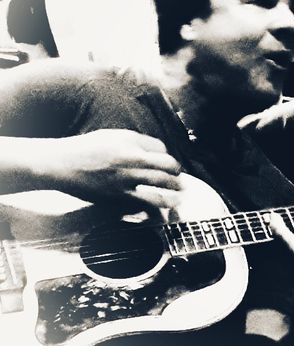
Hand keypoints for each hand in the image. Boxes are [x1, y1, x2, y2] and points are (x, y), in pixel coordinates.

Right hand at [42, 129, 181, 207]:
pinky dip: (157, 207)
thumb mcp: (113, 136)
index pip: (163, 150)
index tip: (169, 164)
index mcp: (131, 142)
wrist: (61, 164)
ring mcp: (126, 179)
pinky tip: (163, 209)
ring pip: (161, 187)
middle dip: (178, 175)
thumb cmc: (86, 148)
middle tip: (180, 179)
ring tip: (180, 196)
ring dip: (175, 192)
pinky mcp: (118, 196)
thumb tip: (157, 152)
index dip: (169, 158)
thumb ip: (136, 141)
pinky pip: (144, 203)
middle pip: (168, 166)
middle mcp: (131, 159)